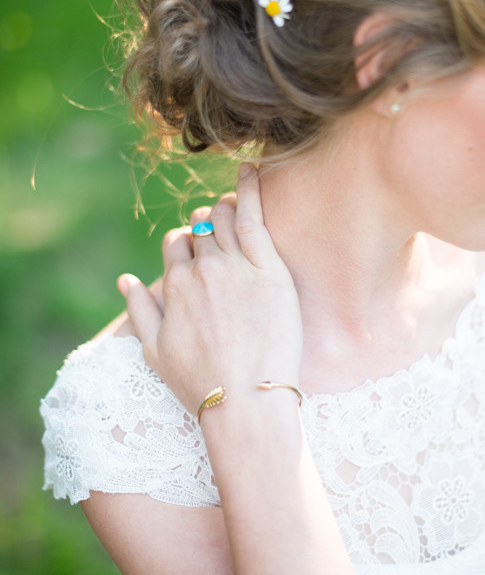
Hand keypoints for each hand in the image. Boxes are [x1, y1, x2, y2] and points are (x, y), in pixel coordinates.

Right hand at [117, 164, 302, 414]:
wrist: (244, 403)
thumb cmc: (199, 384)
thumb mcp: (154, 351)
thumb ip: (138, 309)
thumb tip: (125, 278)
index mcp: (175, 285)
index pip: (176, 244)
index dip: (187, 243)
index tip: (200, 248)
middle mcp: (201, 269)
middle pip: (202, 229)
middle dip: (207, 224)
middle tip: (222, 229)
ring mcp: (235, 266)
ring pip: (225, 217)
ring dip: (225, 206)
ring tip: (234, 202)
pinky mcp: (268, 269)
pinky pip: (255, 217)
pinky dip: (250, 189)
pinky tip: (252, 171)